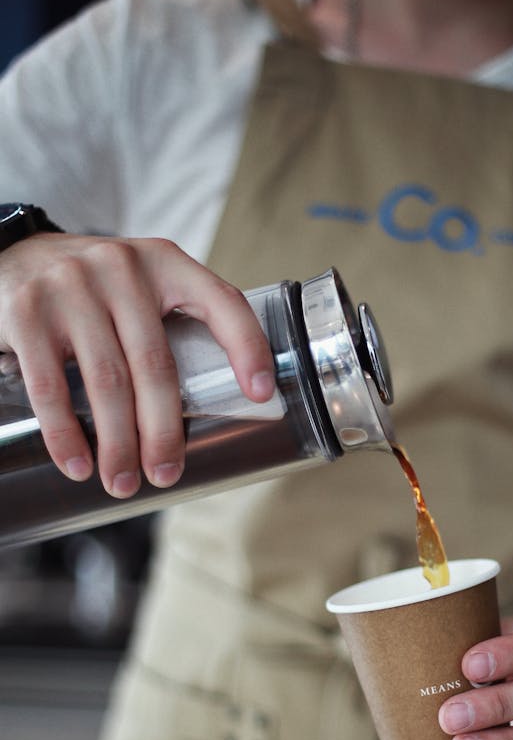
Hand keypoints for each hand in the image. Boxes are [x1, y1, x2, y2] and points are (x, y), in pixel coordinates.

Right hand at [0, 233, 274, 496]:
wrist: (12, 257)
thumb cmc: (93, 289)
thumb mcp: (140, 285)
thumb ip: (174, 322)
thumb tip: (222, 403)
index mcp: (165, 262)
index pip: (222, 301)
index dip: (247, 347)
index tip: (261, 395)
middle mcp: (121, 268)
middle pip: (156, 364)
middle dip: (163, 431)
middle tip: (165, 475)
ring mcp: (71, 287)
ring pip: (107, 382)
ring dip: (117, 444)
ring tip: (123, 482)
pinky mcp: (27, 312)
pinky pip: (50, 386)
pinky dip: (65, 434)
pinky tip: (78, 464)